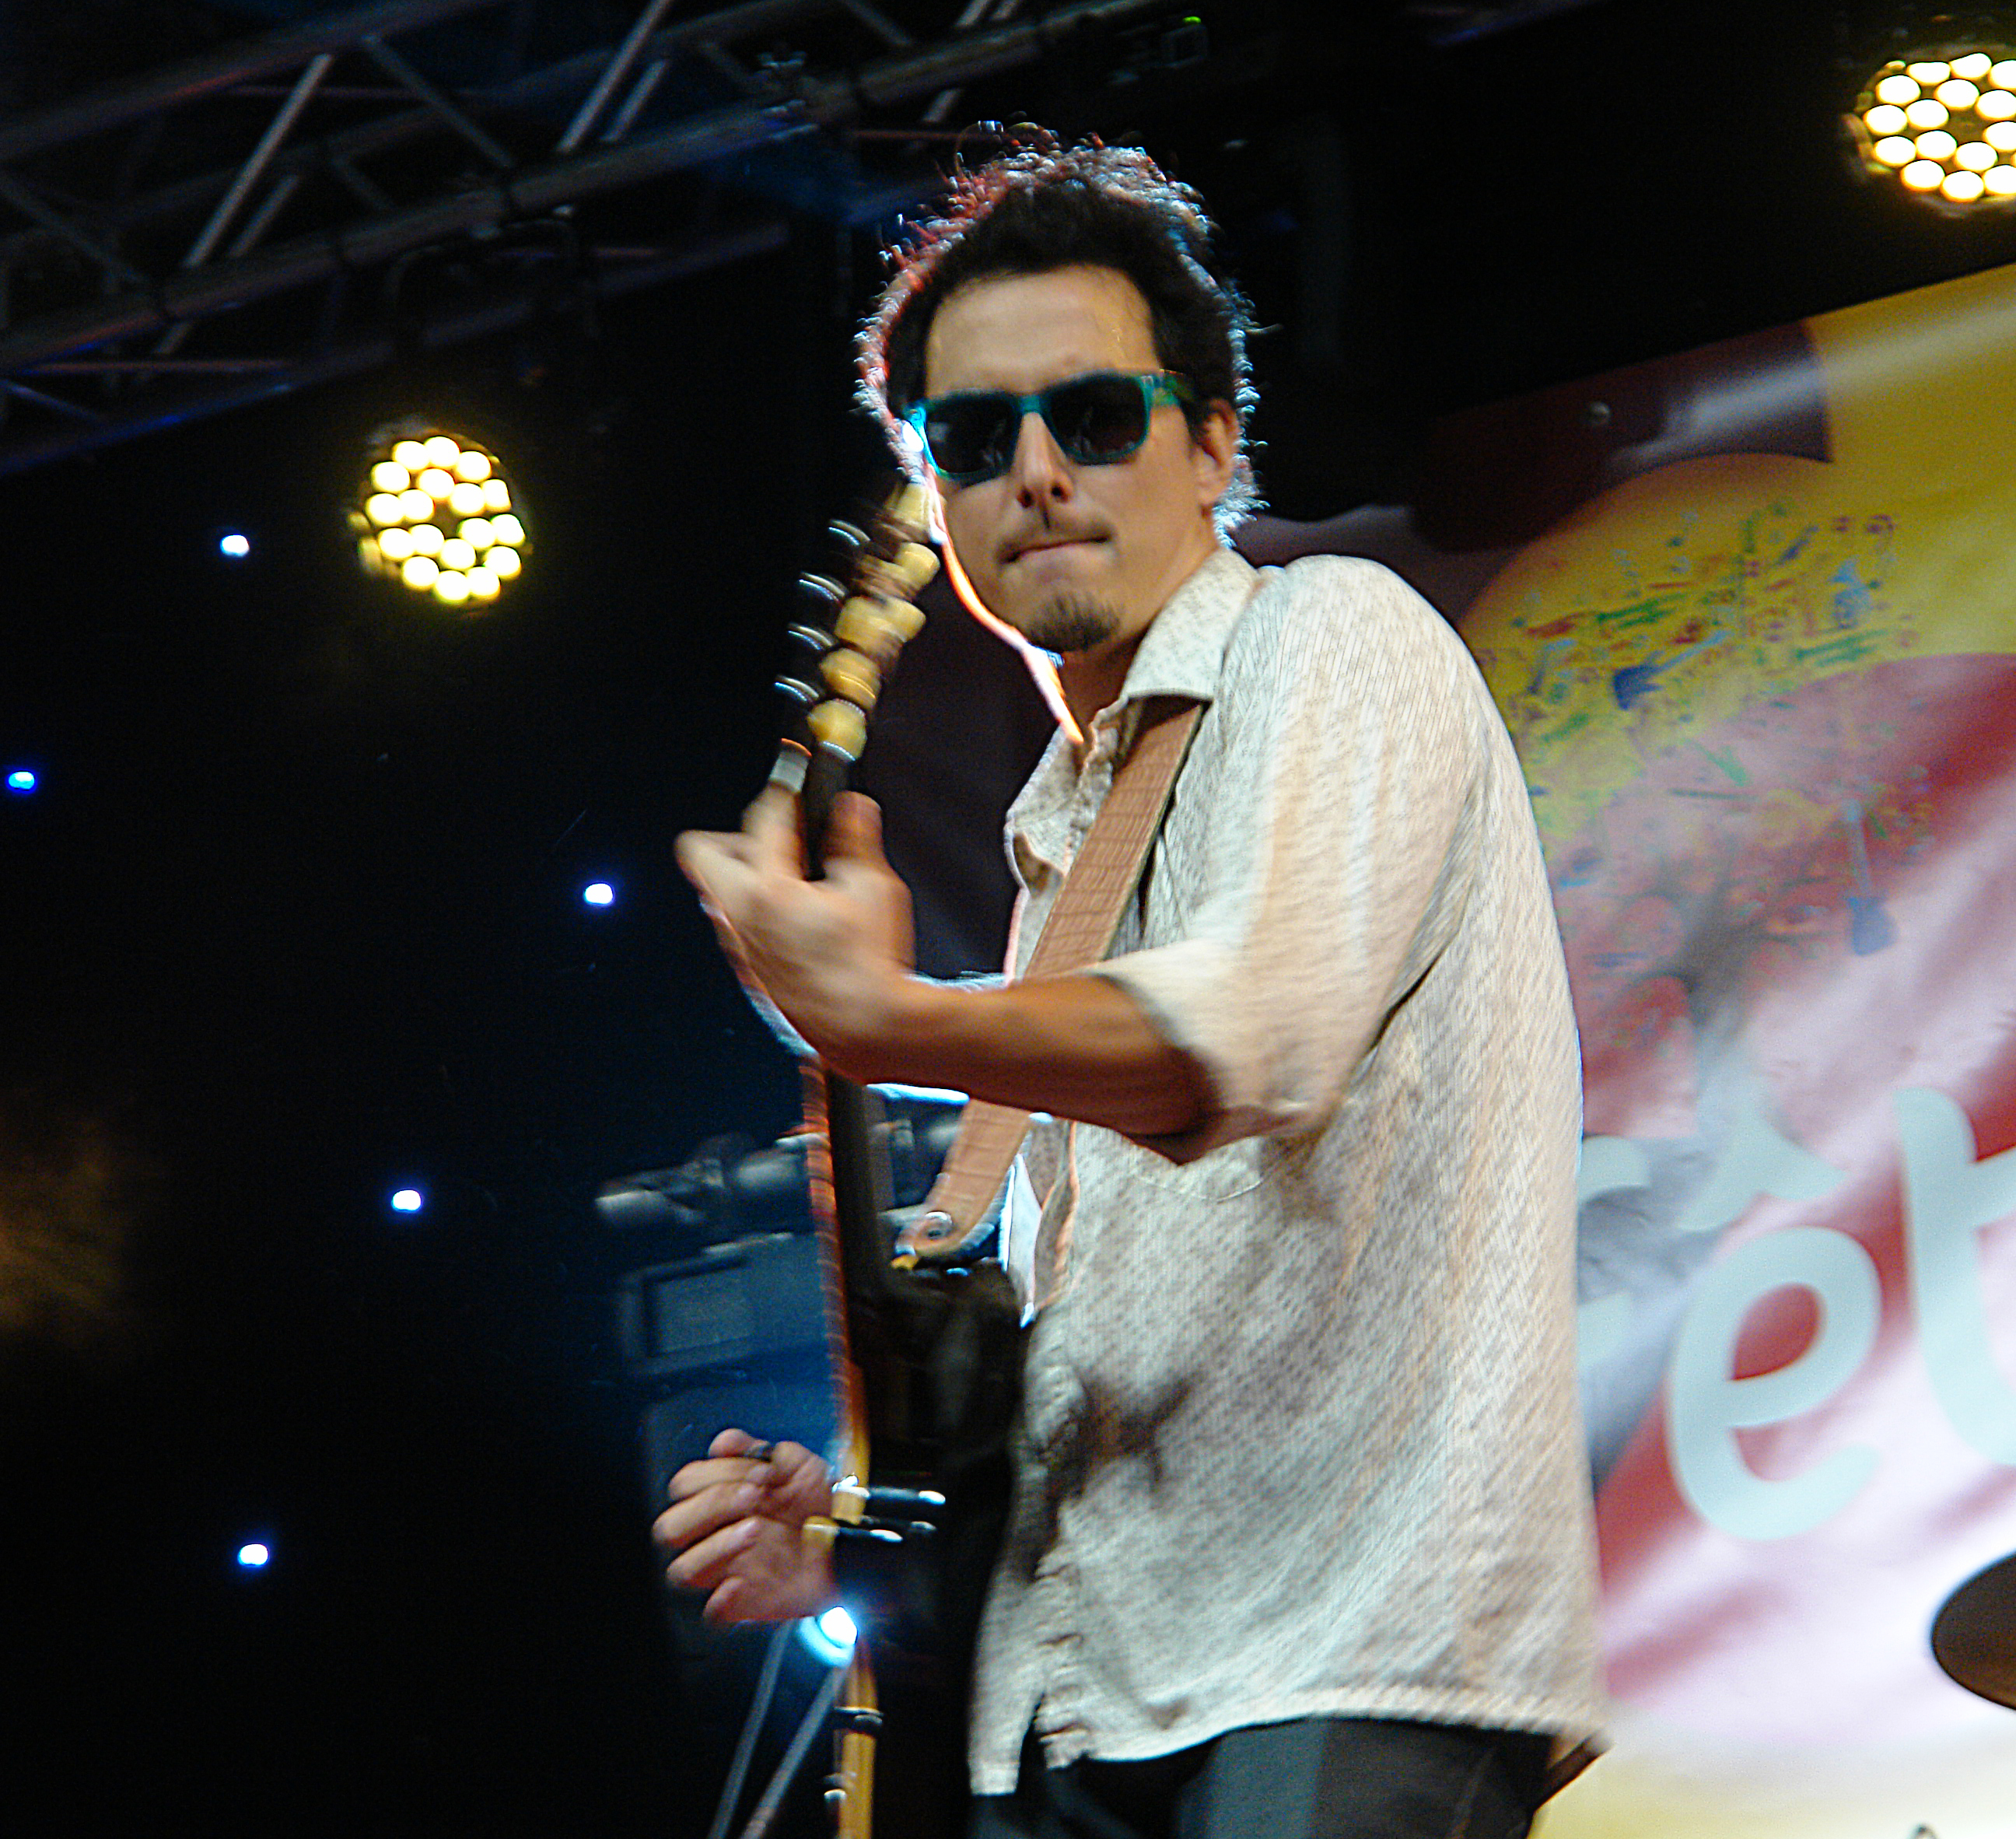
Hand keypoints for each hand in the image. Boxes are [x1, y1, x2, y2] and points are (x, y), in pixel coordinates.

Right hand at [654, 1429, 837, 1623]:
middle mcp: (716, 1534)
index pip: (685, 1485)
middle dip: (710, 1506)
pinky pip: (712, 1611)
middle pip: (671, 1527)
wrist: (847, 1539)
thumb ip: (757, 1449)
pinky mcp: (741, 1602)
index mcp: (721, 1499)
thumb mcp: (796, 1463)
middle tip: (754, 1496)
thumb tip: (723, 1443)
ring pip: (682, 1569)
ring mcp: (726, 1570)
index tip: (757, 1471)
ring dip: (716, 1547)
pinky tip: (743, 1581)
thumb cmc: (818, 1502)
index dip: (714, 1473)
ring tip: (757, 1530)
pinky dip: (721, 1599)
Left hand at [676, 788, 915, 1080]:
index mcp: (769, 889)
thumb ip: (856, 839)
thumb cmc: (869, 966)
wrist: (865, 1028)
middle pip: (701, 852)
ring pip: (718, 893)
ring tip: (795, 881)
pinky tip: (801, 922)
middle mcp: (740, 917)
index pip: (763, 818)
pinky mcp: (748, 971)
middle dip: (737, 836)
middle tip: (779, 838)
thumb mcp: (874, 888)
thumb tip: (853, 807)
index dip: (783, 790)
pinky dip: (759, 914)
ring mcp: (738, 947)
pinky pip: (736, 927)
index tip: (792, 779)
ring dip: (748, 877)